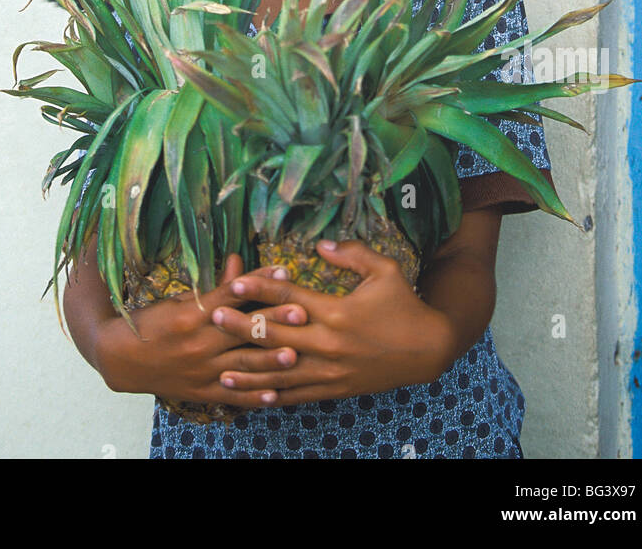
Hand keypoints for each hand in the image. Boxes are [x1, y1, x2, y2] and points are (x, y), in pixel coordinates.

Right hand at [92, 252, 309, 410]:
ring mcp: (201, 370)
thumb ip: (215, 287)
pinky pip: (231, 396)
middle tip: (303, 313)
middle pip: (242, 331)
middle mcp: (199, 343)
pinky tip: (275, 396)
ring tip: (295, 355)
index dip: (259, 283)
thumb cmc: (153, 322)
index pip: (232, 296)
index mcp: (193, 315)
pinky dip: (253, 396)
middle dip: (274, 322)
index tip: (285, 272)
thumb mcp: (181, 300)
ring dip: (270, 361)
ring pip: (241, 365)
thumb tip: (239, 261)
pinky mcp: (201, 392)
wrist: (121, 358)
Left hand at [209, 239, 456, 405]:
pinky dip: (274, 396)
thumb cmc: (405, 305)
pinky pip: (298, 395)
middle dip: (241, 326)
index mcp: (336, 311)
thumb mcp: (385, 270)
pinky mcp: (335, 389)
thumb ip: (351, 254)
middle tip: (213, 318)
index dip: (261, 287)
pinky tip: (253, 397)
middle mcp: (328, 343)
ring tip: (221, 369)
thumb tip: (319, 244)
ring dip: (250, 370)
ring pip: (282, 372)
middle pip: (276, 334)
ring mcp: (330, 371)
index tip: (235, 281)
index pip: (290, 296)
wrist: (428, 350)